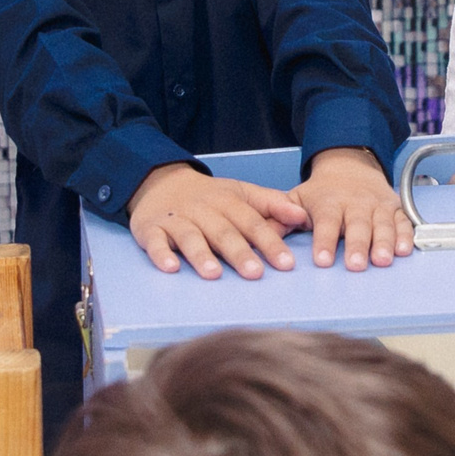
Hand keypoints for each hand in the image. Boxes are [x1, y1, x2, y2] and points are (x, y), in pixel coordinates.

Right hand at [128, 163, 306, 280]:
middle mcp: (203, 210)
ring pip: (190, 237)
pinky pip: (155, 242)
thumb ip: (272, 204)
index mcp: (228, 202)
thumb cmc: (209, 196)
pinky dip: (161, 254)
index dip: (270, 242)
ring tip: (214, 274)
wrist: (161, 181)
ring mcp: (176, 220)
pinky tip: (171, 268)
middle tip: (256, 273)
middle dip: (239, 253)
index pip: (252, 222)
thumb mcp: (242, 193)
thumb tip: (303, 216)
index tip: (287, 263)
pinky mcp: (151, 229)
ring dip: (201, 255)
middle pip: (223, 232)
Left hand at [291, 147, 413, 270]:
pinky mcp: (395, 208)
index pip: (326, 221)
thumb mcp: (297, 198)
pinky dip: (406, 236)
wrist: (351, 166)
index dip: (325, 241)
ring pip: (382, 224)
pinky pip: (402, 222)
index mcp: (329, 202)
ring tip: (381, 261)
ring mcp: (377, 205)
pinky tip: (404, 250)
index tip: (322, 260)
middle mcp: (355, 203)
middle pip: (357, 225)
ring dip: (384, 243)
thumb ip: (280, 217)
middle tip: (355, 265)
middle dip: (357, 245)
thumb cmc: (322, 192)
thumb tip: (261, 234)